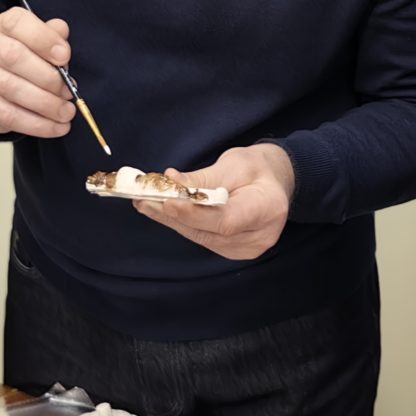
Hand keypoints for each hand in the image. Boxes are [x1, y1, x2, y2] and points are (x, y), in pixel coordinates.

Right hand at [0, 7, 75, 139]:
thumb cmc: (24, 55)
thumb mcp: (37, 40)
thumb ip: (51, 34)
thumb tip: (61, 31)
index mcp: (3, 25)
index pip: (17, 23)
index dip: (43, 39)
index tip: (65, 56)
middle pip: (14, 57)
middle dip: (47, 77)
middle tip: (69, 91)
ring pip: (11, 89)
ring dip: (45, 104)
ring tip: (67, 112)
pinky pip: (8, 115)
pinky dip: (36, 124)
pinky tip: (56, 127)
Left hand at [139, 144, 295, 260]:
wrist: (272, 183)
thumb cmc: (256, 169)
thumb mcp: (233, 164)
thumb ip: (203, 178)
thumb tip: (170, 182)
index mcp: (269, 209)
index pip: (226, 219)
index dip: (194, 214)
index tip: (166, 200)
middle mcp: (260, 237)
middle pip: (209, 232)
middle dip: (173, 215)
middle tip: (143, 198)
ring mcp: (247, 249)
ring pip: (201, 237)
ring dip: (171, 220)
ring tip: (145, 202)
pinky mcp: (233, 251)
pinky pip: (202, 238)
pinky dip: (181, 224)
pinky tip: (161, 211)